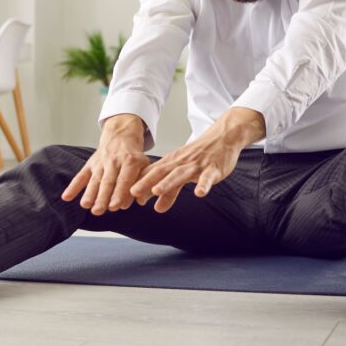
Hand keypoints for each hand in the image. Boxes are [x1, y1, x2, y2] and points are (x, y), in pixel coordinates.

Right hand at [61, 114, 149, 215]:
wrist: (122, 134)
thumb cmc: (134, 156)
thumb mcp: (143, 166)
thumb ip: (138, 183)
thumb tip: (127, 204)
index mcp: (130, 161)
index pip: (124, 179)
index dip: (119, 193)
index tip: (115, 207)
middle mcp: (114, 161)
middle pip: (107, 182)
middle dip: (102, 197)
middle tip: (99, 211)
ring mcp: (100, 162)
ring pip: (94, 180)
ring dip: (89, 194)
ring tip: (85, 205)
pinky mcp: (90, 164)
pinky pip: (81, 176)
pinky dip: (73, 186)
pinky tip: (66, 197)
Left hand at [130, 107, 264, 213]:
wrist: (223, 138)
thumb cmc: (200, 156)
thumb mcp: (182, 173)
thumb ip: (170, 192)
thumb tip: (156, 208)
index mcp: (171, 163)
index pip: (150, 174)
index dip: (137, 184)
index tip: (123, 196)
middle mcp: (180, 163)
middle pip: (161, 172)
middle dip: (146, 182)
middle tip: (132, 193)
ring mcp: (196, 165)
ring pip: (180, 174)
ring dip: (168, 182)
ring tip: (157, 191)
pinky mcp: (212, 169)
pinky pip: (207, 177)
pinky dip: (204, 185)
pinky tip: (200, 194)